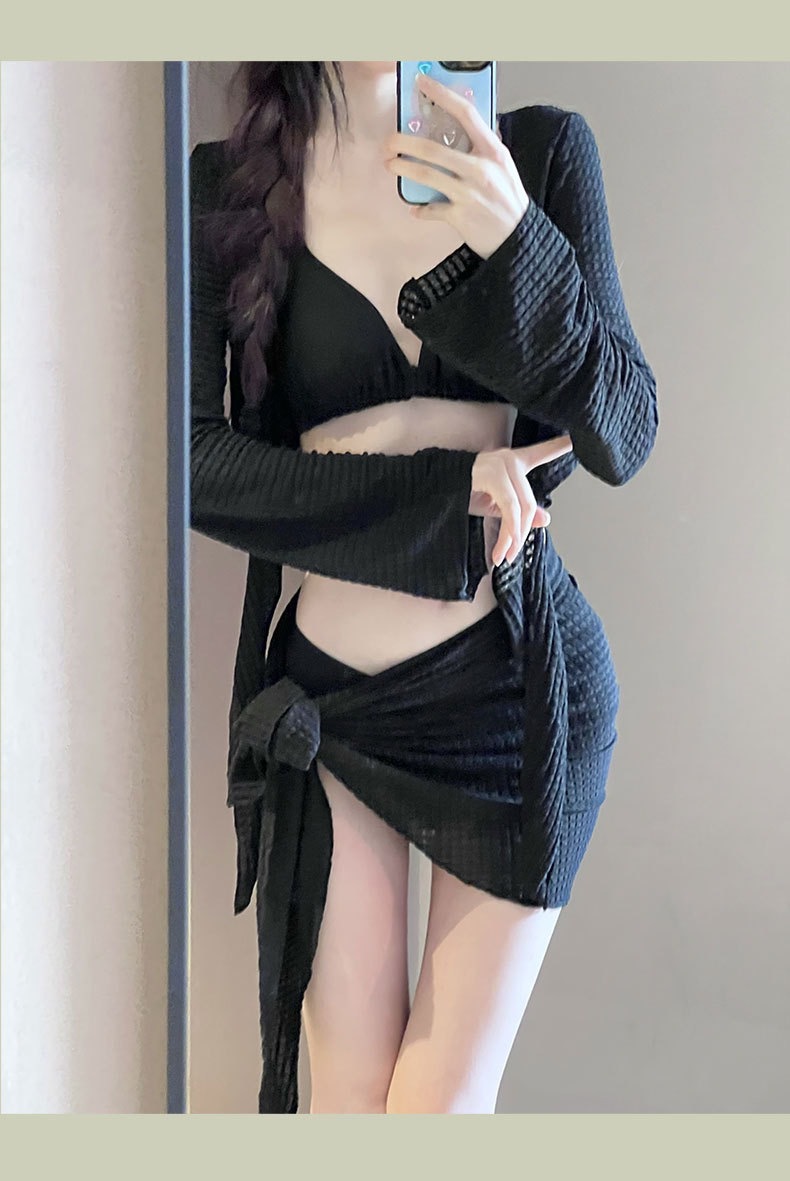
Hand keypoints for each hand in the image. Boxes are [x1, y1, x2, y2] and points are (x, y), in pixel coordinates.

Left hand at [384, 72, 529, 259]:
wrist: (519, 238)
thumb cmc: (508, 199)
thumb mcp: (504, 167)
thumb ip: (484, 147)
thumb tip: (466, 124)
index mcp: (493, 152)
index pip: (466, 114)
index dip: (442, 95)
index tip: (422, 83)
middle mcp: (480, 170)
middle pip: (434, 149)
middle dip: (405, 142)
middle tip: (389, 141)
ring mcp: (469, 194)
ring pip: (427, 176)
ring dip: (403, 168)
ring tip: (390, 164)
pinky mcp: (460, 217)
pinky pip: (431, 210)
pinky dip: (421, 209)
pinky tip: (414, 208)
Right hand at [470, 435, 573, 566]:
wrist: (432, 488)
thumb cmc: (460, 494)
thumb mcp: (494, 505)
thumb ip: (520, 511)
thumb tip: (545, 519)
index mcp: (513, 461)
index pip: (541, 452)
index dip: (560, 445)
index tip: (577, 437)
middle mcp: (510, 459)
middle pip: (529, 502)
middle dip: (522, 532)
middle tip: (512, 553)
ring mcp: (501, 464)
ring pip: (520, 508)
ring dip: (514, 537)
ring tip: (506, 556)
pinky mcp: (492, 475)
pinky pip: (509, 508)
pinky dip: (508, 532)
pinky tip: (503, 549)